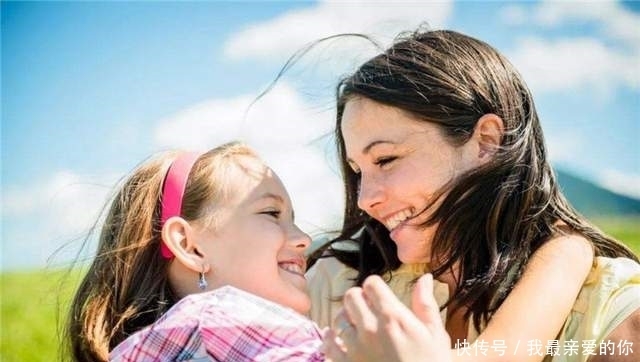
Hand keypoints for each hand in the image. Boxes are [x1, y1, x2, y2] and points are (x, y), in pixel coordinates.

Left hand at [322, 273, 451, 361]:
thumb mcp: (436, 335)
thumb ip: (426, 304)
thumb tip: (425, 277)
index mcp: (393, 317)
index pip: (371, 283)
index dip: (375, 287)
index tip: (380, 296)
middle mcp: (371, 328)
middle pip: (351, 296)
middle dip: (359, 299)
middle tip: (368, 309)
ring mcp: (356, 347)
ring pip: (338, 318)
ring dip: (346, 319)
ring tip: (357, 326)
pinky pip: (328, 344)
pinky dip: (332, 340)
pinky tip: (341, 341)